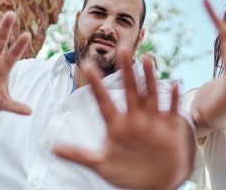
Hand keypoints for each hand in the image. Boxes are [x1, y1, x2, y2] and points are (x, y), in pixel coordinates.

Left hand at [54, 50, 193, 189]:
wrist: (156, 182)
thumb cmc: (128, 172)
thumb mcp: (101, 164)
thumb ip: (78, 155)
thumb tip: (52, 148)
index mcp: (116, 124)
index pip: (103, 101)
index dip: (95, 84)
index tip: (87, 65)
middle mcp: (134, 117)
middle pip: (129, 90)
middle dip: (126, 70)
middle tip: (122, 48)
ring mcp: (153, 121)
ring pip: (150, 95)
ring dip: (149, 78)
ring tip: (146, 59)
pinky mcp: (169, 129)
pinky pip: (171, 111)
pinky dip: (173, 99)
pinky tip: (174, 85)